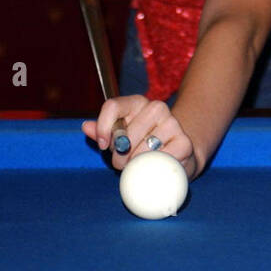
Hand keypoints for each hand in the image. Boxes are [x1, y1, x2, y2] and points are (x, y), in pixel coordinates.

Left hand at [82, 95, 199, 179]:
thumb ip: (103, 132)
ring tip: (137, 167)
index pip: (113, 106)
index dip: (104, 127)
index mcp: (136, 102)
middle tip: (122, 164)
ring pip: (143, 149)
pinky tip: (154, 168)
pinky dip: (153, 168)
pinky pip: (161, 159)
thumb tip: (86, 127)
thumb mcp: (120, 137)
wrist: (177, 155)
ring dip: (136, 164)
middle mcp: (156, 107)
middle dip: (120, 155)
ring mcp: (172, 123)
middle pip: (127, 133)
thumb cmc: (142, 145)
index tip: (103, 146)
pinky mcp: (184, 141)